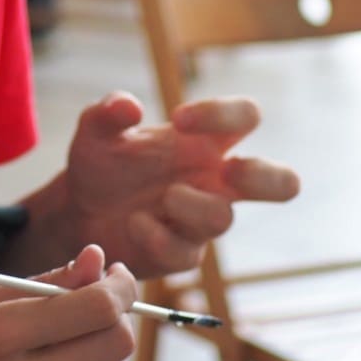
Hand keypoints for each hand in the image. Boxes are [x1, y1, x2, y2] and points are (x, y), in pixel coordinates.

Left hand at [65, 93, 299, 280]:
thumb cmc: (102, 163)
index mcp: (205, 141)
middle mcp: (214, 180)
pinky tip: (135, 224)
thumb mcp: (96, 129)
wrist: (78, 210)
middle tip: (224, 170)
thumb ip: (108, 111)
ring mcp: (200, 220)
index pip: (247, 116)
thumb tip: (130, 106)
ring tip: (161, 197)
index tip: (180, 119)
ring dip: (191, 205)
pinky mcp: (181, 254)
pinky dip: (157, 236)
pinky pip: (186, 253)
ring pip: (224, 219)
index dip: (226, 113)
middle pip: (282, 182)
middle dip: (262, 177)